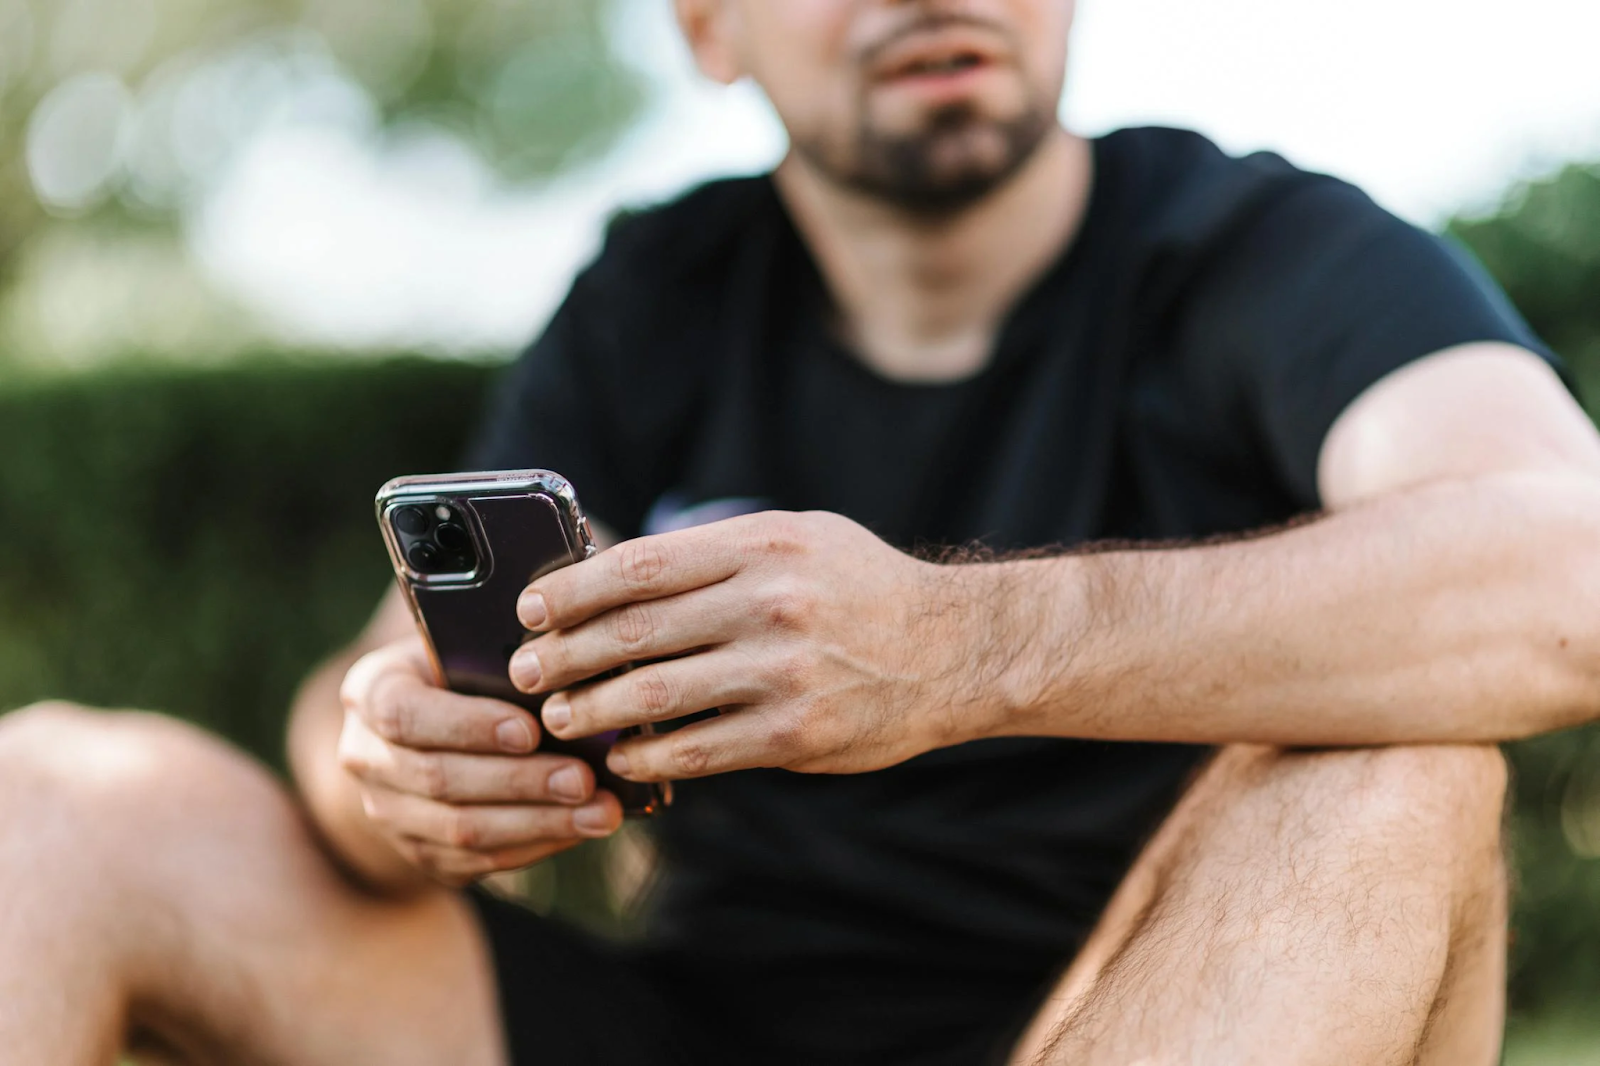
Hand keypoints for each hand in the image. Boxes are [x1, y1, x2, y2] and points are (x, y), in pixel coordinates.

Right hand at [335, 638, 621, 886]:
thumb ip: (495, 658)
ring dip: (538, 823)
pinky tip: (580, 829)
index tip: (531, 731)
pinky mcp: (418, 852)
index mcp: (369, 693)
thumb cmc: (459, 671)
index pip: (405, 715)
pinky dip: (535, 846)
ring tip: (600, 813)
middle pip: (439, 779)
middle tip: (584, 779)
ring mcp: (387, 812)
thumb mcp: (461, 647)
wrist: (422, 727)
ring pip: (461, 830)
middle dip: (519, 782)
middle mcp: (365, 757)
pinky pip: (477, 861)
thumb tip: (568, 677)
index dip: (468, 726)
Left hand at [508, 511, 1003, 782]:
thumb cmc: (862, 587)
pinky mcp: (796, 732)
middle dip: (562, 655)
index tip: (530, 607)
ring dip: (589, 711)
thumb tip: (615, 571)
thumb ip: (717, 552)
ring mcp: (782, 671)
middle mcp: (769, 603)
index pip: (638, 566)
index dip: (571, 589)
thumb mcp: (799, 538)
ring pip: (654, 694)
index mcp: (760, 546)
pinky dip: (646, 754)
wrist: (955, 649)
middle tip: (522, 671)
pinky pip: (698, 748)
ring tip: (556, 718)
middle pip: (632, 632)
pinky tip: (620, 756)